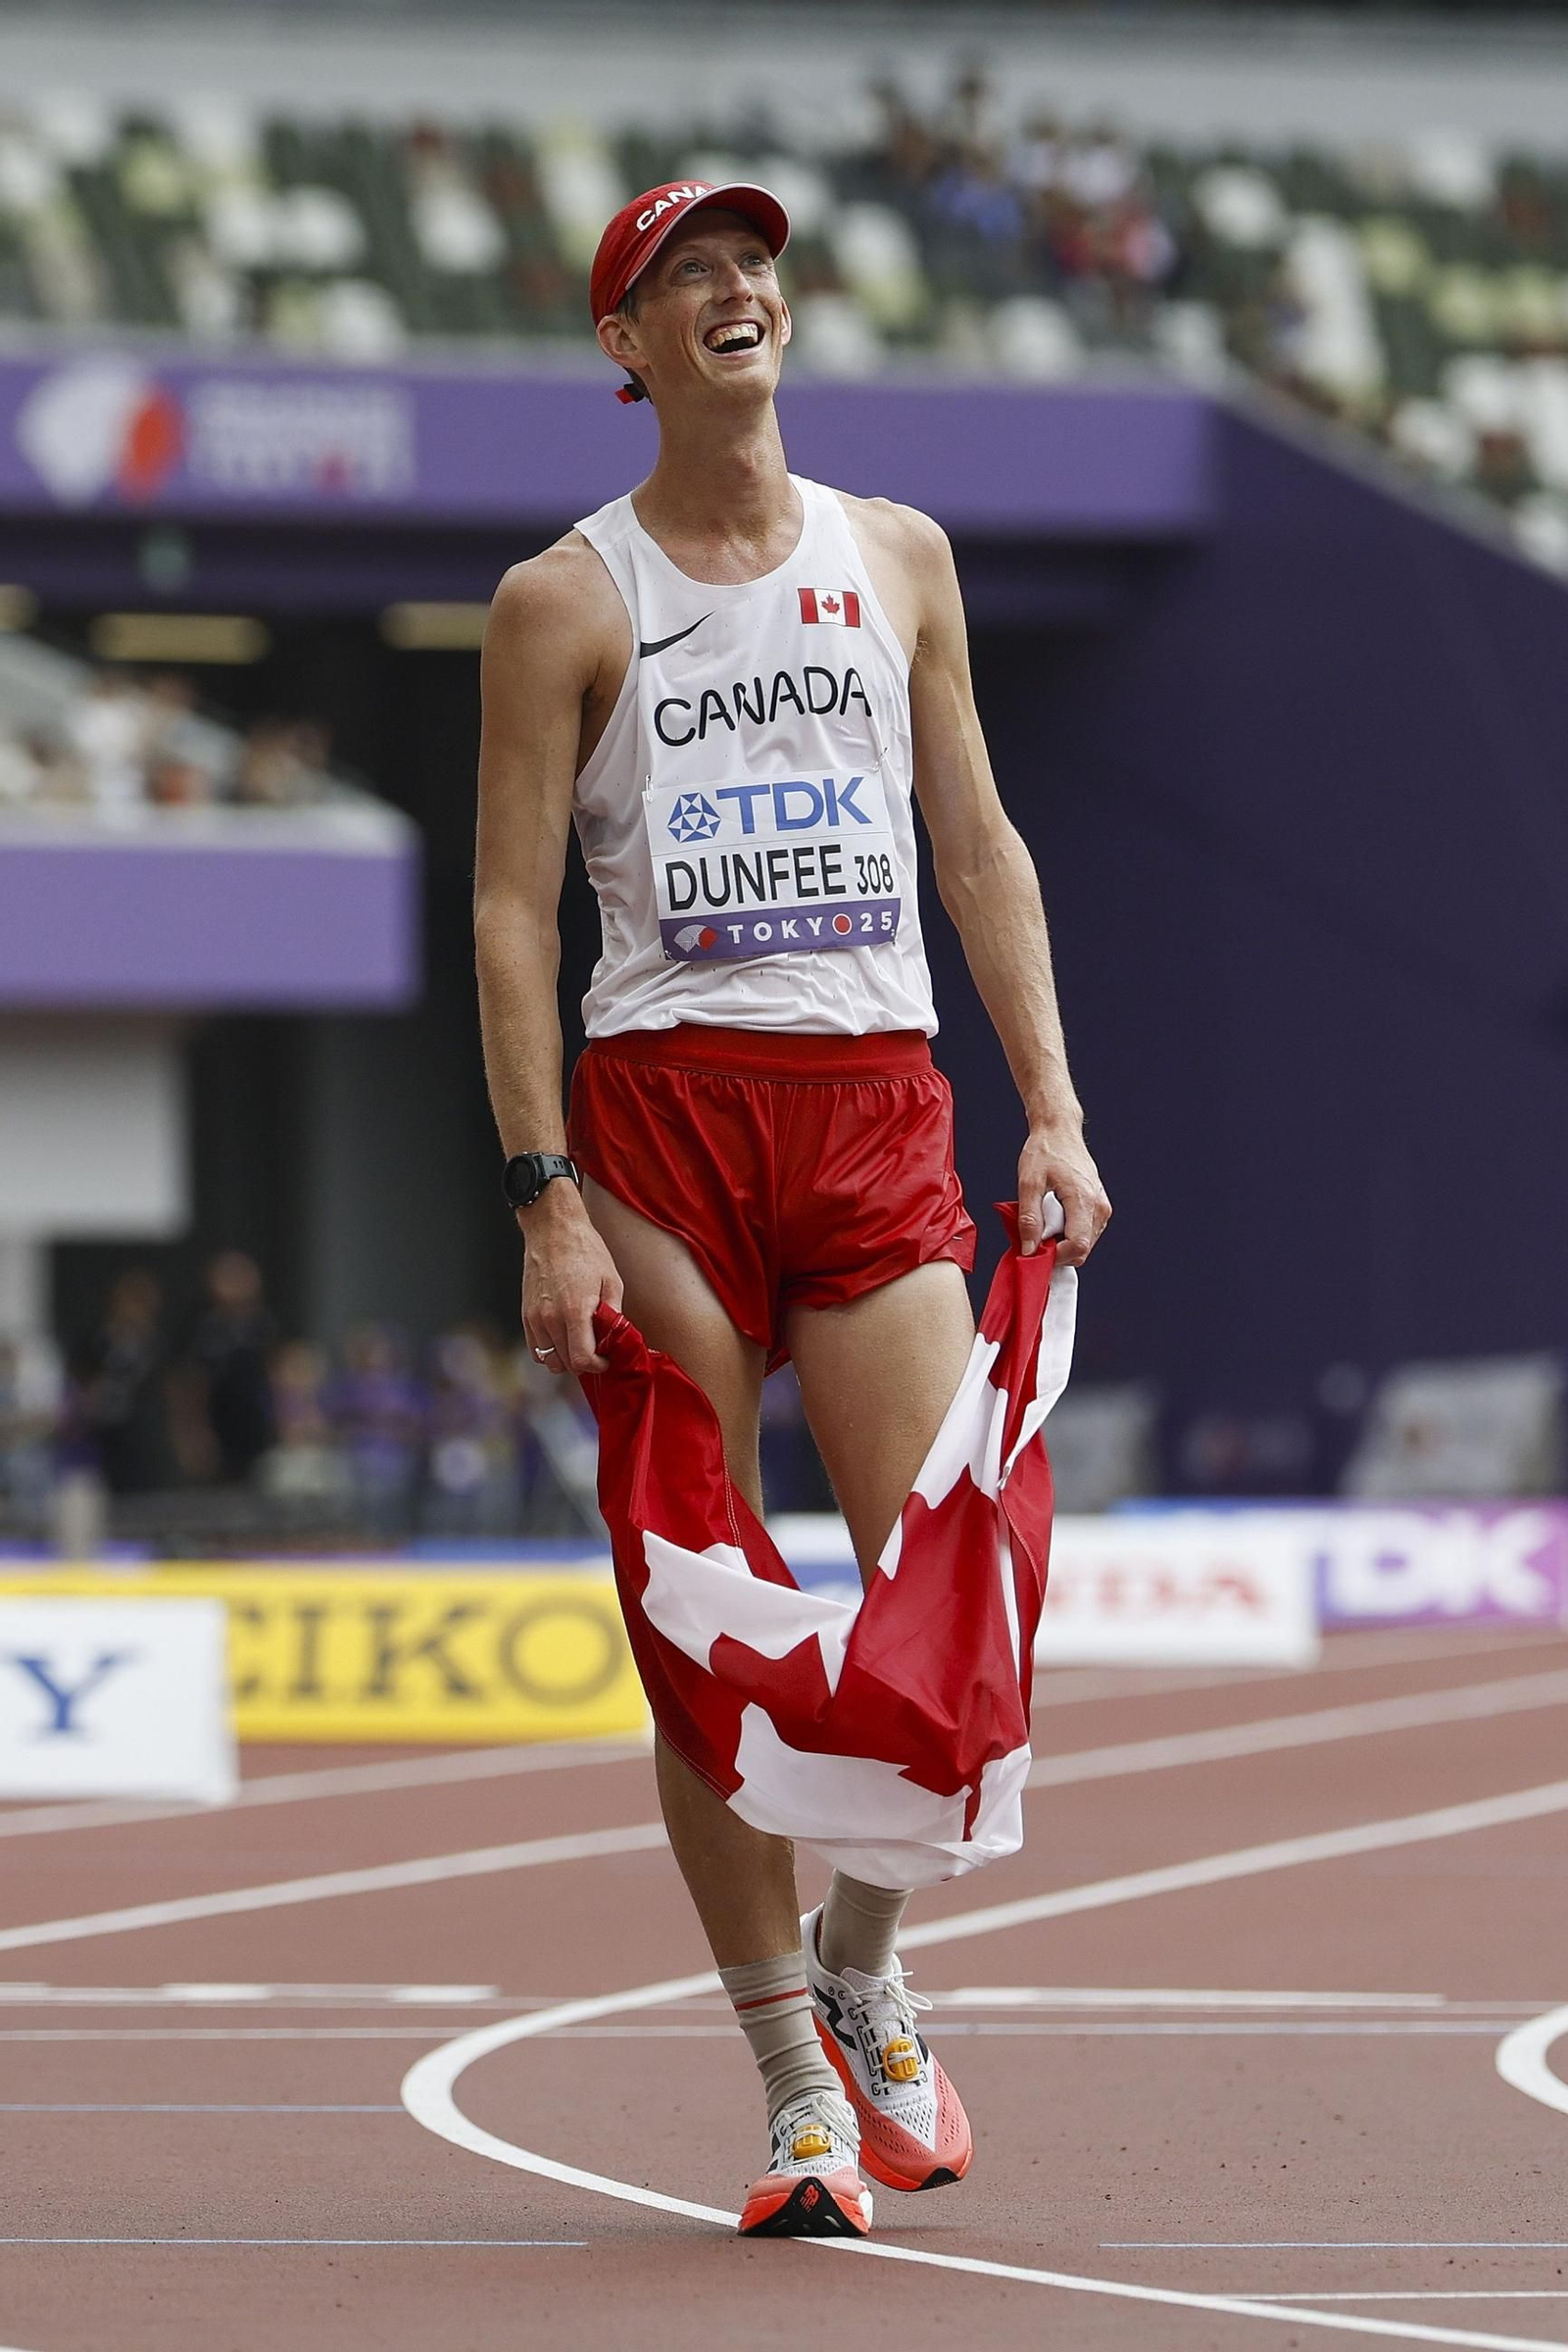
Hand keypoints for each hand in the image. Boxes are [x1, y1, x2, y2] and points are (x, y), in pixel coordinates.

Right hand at [519, 1187, 623, 1374]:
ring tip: (581, 1342)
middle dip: (585, 1363)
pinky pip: (536, 1349)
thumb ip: (613, 1315)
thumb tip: (615, 1340)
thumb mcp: (611, 1280)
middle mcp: (550, 1319)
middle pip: (566, 1364)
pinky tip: (564, 1337)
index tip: (607, 1359)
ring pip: (549, 1361)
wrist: (553, 1229)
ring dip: (567, 1358)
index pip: (582, 1360)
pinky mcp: (525, 1315)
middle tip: (598, 1349)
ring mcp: (535, 1318)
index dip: (598, 1366)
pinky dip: (551, 1351)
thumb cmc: (586, 1251)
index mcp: (574, 1311)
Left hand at [1017, 1122, 1110, 1266]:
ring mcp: (1102, 1207)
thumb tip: (1029, 1249)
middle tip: (1036, 1233)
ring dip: (1062, 1241)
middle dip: (1057, 1250)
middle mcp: (1099, 1206)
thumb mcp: (1028, 1183)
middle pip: (1082, 1249)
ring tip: (1045, 1219)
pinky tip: (1054, 1217)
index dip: (1056, 1256)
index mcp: (1083, 1200)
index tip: (1035, 1250)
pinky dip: (1068, 1233)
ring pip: (1084, 1243)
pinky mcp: (1099, 1207)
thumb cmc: (1045, 1151)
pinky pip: (1085, 1232)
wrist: (1059, 1131)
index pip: (1078, 1246)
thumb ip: (1029, 1218)